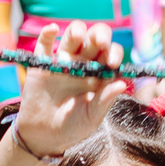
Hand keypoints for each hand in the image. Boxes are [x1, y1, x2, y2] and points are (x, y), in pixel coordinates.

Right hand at [14, 21, 128, 156]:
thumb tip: (122, 84)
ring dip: (77, 31)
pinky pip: (45, 43)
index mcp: (100, 74)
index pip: (111, 54)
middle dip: (100, 35)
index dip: (114, 53)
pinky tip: (52, 30)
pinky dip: (47, 33)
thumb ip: (105, 101)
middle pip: (95, 38)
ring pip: (73, 36)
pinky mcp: (42, 63)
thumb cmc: (73, 127)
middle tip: (99, 42)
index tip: (112, 63)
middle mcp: (84, 63)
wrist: (43, 135)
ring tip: (78, 36)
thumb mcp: (91, 117)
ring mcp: (63, 60)